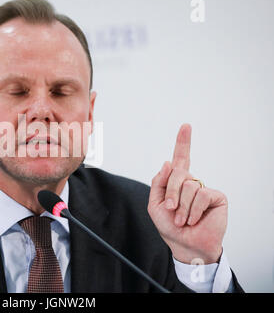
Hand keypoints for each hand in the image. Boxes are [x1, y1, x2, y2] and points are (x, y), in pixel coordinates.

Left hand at [147, 124, 227, 263]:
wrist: (185, 245)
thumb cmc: (170, 226)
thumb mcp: (155, 204)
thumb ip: (158, 183)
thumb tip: (168, 162)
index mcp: (176, 182)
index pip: (180, 159)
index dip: (183, 142)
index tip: (186, 126)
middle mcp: (191, 182)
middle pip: (177, 172)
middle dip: (170, 193)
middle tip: (170, 209)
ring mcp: (204, 188)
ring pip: (188, 185)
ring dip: (181, 207)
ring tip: (182, 219)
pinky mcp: (216, 196)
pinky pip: (201, 194)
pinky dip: (192, 210)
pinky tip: (193, 220)